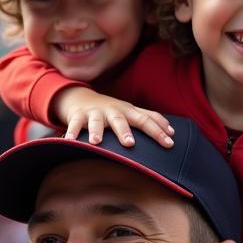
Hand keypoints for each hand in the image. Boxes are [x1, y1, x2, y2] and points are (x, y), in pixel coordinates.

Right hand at [54, 87, 173, 147]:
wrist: (81, 98)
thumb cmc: (112, 110)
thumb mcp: (130, 112)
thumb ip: (149, 119)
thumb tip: (172, 132)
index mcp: (128, 111)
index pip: (146, 120)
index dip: (158, 131)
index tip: (170, 143)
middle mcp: (112, 111)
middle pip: (120, 120)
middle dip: (124, 131)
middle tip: (129, 144)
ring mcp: (94, 113)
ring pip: (95, 121)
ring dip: (96, 131)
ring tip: (96, 143)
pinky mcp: (78, 116)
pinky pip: (74, 125)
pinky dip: (71, 133)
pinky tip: (69, 142)